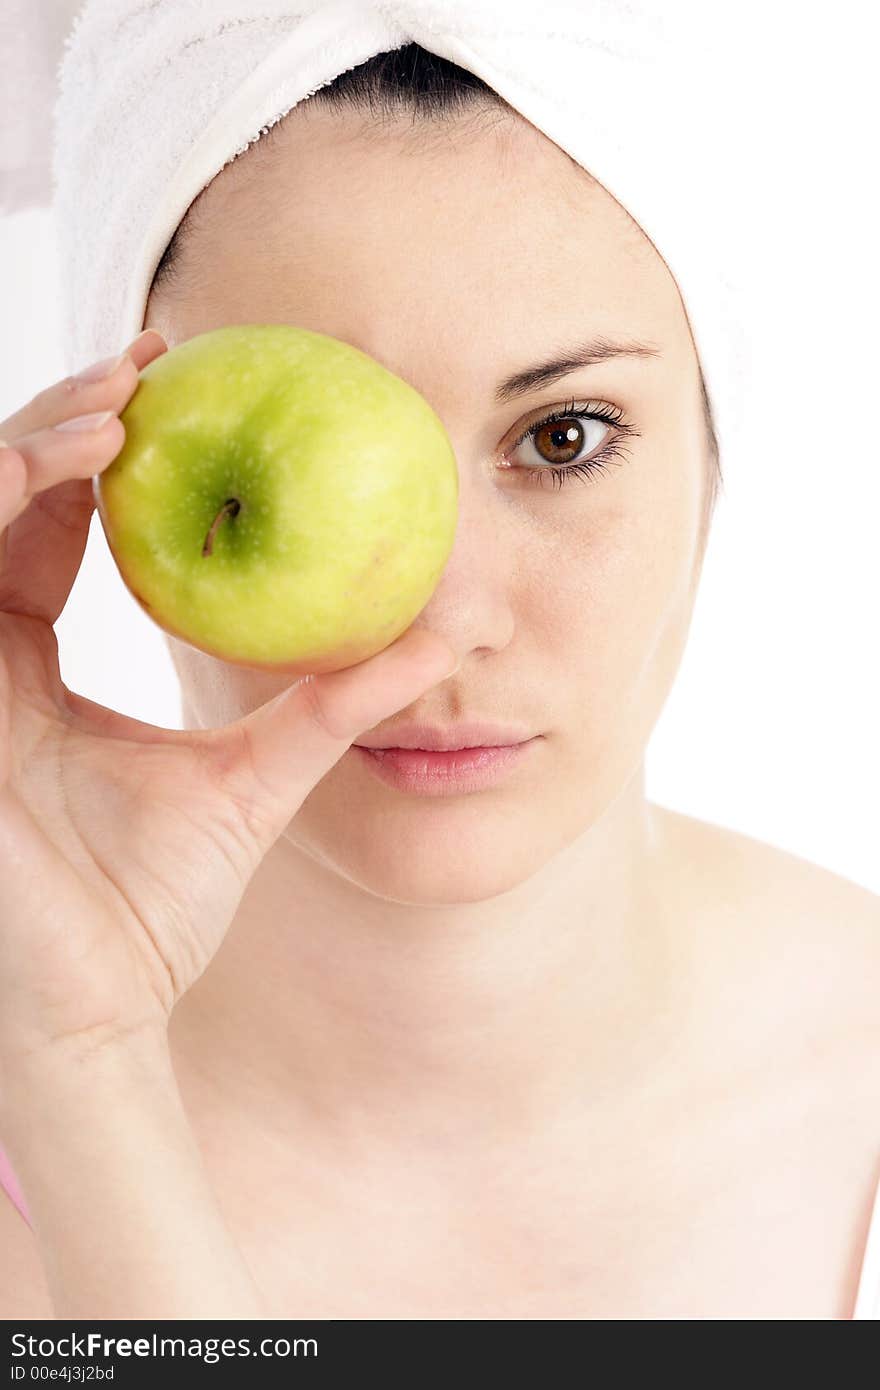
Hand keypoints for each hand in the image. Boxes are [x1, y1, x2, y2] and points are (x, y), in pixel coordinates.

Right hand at [0, 331, 457, 1082]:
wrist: (96, 1012)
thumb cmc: (150, 911)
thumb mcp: (256, 780)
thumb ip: (333, 703)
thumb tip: (447, 636)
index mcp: (26, 666)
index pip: (44, 527)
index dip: (91, 452)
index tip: (174, 388)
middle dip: (63, 418)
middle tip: (150, 365)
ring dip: (31, 440)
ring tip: (126, 407)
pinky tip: (77, 466)